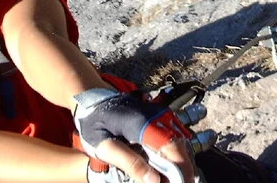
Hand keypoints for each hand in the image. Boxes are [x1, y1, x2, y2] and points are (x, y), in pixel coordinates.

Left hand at [74, 89, 195, 182]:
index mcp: (143, 124)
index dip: (181, 168)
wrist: (95, 102)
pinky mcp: (161, 119)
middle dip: (181, 170)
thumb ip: (130, 164)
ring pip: (178, 144)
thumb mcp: (105, 148)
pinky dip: (172, 157)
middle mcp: (157, 117)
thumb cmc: (96, 124)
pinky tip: (166, 170)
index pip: (171, 147)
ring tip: (170, 180)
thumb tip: (154, 181)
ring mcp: (160, 116)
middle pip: (178, 147)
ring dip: (178, 165)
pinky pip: (172, 140)